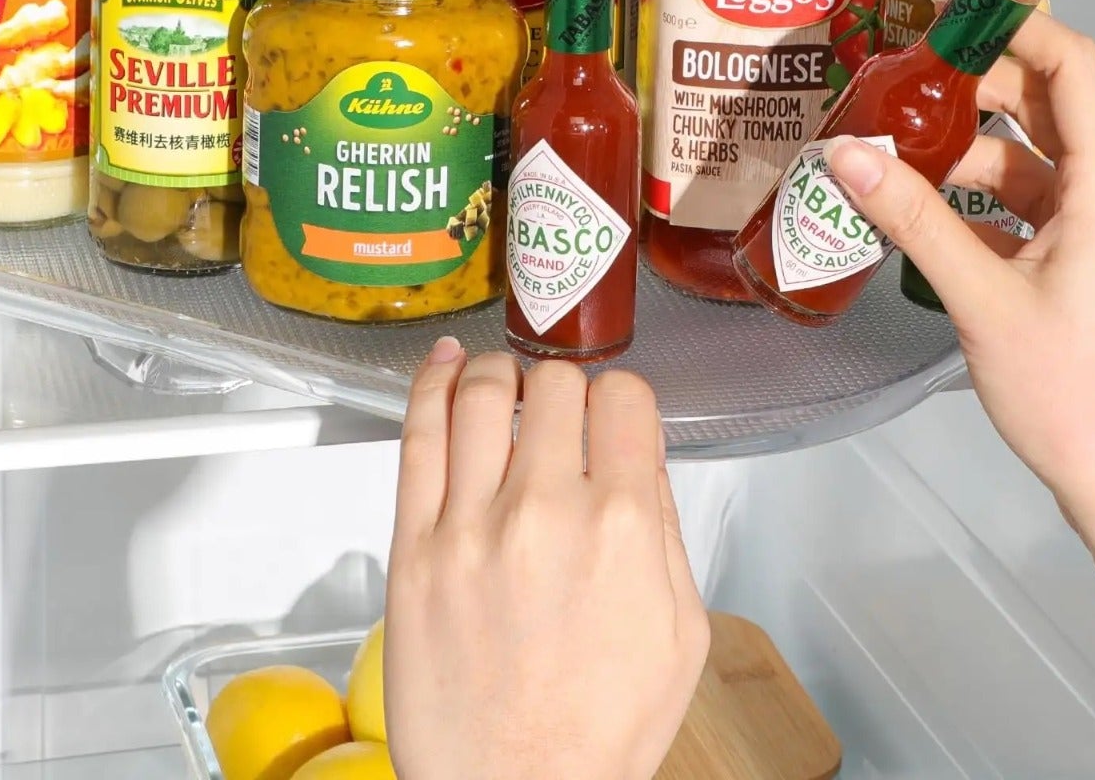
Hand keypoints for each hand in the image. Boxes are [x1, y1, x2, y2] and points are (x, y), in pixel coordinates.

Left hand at [384, 342, 709, 779]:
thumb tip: (641, 455)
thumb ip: (665, 529)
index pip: (623, 397)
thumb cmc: (599, 730)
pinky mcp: (414, 546)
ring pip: (483, 392)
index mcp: (622, 528)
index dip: (620, 400)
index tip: (610, 417)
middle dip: (564, 389)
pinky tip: (445, 365)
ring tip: (504, 386)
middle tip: (559, 416)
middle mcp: (546, 511)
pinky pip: (418, 435)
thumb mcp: (681, 631)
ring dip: (500, 375)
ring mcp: (471, 524)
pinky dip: (431, 383)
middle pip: (554, 384)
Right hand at [824, 11, 1094, 532]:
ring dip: (963, 148)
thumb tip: (845, 152)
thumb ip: (911, 218)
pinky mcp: (1077, 264)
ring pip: (1026, 158)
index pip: (1071, 67)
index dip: (1015, 25)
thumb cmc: (1068, 389)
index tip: (943, 12)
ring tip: (890, 146)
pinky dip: (974, 197)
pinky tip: (916, 208)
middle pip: (1043, 106)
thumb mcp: (979, 298)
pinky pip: (1022, 204)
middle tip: (894, 78)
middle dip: (970, 85)